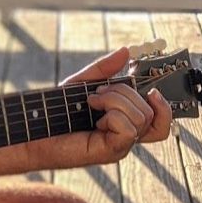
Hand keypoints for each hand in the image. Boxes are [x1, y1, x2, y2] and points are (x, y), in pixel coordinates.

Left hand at [59, 47, 173, 163]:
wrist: (36, 126)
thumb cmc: (57, 109)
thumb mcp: (83, 82)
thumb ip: (105, 69)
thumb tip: (127, 51)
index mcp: (124, 120)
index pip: (160, 120)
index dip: (165, 106)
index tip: (153, 90)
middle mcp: (126, 134)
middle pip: (149, 112)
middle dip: (123, 93)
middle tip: (97, 94)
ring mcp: (120, 144)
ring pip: (141, 117)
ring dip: (115, 101)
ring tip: (93, 103)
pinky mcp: (111, 151)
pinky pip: (128, 129)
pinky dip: (112, 116)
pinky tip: (95, 118)